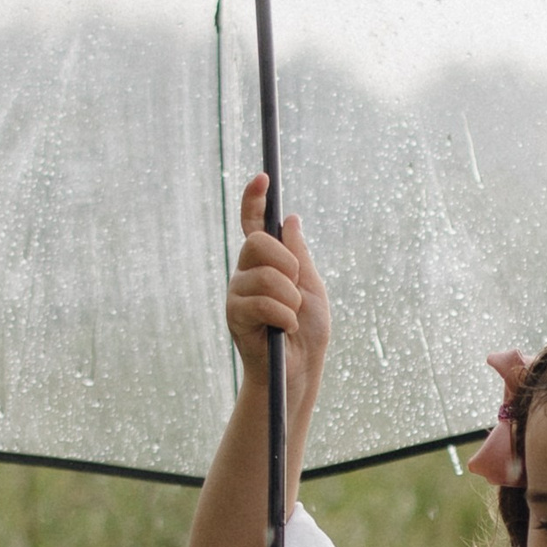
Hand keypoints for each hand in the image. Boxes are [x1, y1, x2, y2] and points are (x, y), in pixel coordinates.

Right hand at [224, 172, 328, 413]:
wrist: (300, 369)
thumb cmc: (308, 331)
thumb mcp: (312, 287)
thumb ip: (299, 255)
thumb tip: (291, 218)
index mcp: (266, 262)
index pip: (254, 223)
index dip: (254, 199)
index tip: (263, 177)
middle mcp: (246, 272)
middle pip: (257, 243)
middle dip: (287, 264)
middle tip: (296, 287)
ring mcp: (237, 292)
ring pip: (264, 275)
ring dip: (289, 298)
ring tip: (292, 318)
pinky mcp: (234, 315)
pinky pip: (261, 301)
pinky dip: (283, 316)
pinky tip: (284, 329)